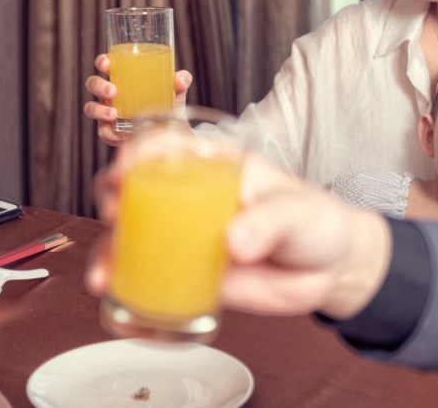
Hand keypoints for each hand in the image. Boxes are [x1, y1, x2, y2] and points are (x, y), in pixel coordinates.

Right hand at [83, 53, 192, 146]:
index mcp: (122, 78)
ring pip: (91, 108)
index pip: (106, 65)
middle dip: (99, 86)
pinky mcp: (110, 131)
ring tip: (114, 114)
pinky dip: (110, 133)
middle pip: (93, 84)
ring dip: (99, 110)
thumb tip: (180, 79)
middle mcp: (111, 94)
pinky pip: (103, 132)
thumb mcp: (176, 92)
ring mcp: (107, 112)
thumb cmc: (167, 103)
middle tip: (113, 92)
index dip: (102, 62)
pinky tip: (121, 134)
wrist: (170, 131)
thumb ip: (181, 81)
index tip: (107, 64)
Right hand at [86, 150, 390, 320]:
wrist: (331, 269)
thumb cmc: (315, 221)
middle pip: (137, 187)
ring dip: (109, 249)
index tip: (128, 167)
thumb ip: (269, 222)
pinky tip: (113, 292)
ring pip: (134, 235)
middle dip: (111, 196)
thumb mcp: (297, 212)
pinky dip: (126, 284)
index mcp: (218, 167)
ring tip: (105, 271)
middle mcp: (193, 198)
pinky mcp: (190, 273)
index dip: (140, 149)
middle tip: (115, 214)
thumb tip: (234, 243)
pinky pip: (149, 276)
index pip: (169, 145)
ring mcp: (188, 236)